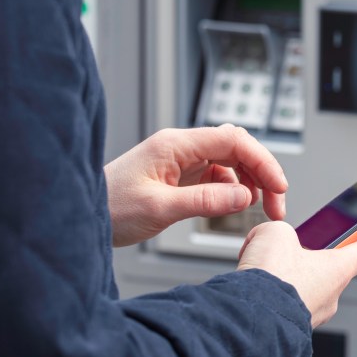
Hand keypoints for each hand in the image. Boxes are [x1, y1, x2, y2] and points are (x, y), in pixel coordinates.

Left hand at [104, 125, 287, 246]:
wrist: (78, 217)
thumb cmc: (108, 208)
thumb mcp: (158, 209)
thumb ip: (204, 201)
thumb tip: (245, 197)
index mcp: (175, 144)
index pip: (233, 140)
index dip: (262, 160)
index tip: (278, 186)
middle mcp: (181, 147)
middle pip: (238, 147)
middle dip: (263, 171)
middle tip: (277, 204)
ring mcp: (181, 161)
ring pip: (231, 161)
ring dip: (252, 181)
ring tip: (264, 207)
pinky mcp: (180, 177)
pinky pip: (218, 176)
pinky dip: (234, 190)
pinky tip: (236, 206)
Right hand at [237, 222, 356, 327]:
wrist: (250, 317)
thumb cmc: (271, 279)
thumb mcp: (275, 233)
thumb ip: (282, 231)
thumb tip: (274, 238)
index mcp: (338, 270)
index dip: (354, 238)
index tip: (346, 232)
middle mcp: (332, 296)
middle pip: (330, 270)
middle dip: (309, 258)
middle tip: (291, 250)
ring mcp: (314, 316)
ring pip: (307, 290)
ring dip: (290, 279)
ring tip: (268, 272)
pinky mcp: (293, 329)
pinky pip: (288, 307)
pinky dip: (276, 298)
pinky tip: (259, 291)